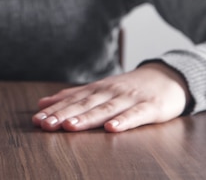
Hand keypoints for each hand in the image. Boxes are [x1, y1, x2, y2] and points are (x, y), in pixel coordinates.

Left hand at [32, 62, 190, 131]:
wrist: (168, 77)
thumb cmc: (130, 87)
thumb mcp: (100, 89)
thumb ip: (73, 96)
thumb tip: (42, 103)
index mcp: (97, 90)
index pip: (72, 101)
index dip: (55, 111)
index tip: (37, 120)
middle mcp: (110, 92)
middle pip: (84, 105)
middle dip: (64, 115)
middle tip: (45, 124)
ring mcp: (130, 99)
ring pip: (106, 109)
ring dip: (87, 118)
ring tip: (70, 126)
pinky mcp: (150, 107)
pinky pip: (136, 115)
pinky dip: (124, 121)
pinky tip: (111, 129)